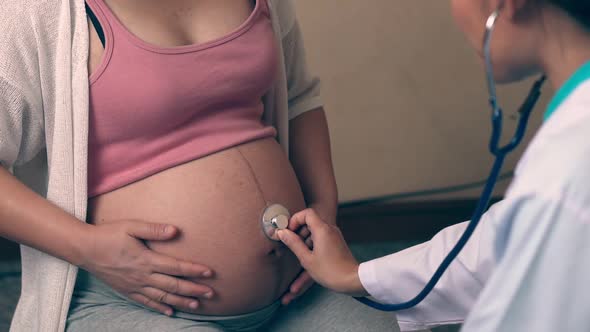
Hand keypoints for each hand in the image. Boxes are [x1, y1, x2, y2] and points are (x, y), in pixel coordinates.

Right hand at [79, 220, 214, 315]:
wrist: (84, 249)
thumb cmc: (109, 234)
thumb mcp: (131, 226)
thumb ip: (154, 229)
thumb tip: (175, 230)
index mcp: (146, 260)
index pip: (176, 267)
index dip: (194, 270)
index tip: (209, 273)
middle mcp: (142, 276)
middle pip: (173, 286)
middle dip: (194, 290)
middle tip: (211, 294)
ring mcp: (134, 286)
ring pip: (162, 298)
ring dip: (181, 302)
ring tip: (196, 306)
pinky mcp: (127, 291)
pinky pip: (146, 303)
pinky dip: (159, 308)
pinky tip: (170, 312)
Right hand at [277, 209, 366, 296]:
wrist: (351, 280)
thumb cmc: (330, 271)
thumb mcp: (307, 258)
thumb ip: (293, 243)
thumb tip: (282, 232)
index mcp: (322, 229)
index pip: (307, 213)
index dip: (295, 219)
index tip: (289, 231)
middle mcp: (330, 229)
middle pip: (310, 222)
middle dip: (299, 231)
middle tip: (292, 243)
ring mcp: (334, 236)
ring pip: (315, 231)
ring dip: (305, 239)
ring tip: (300, 254)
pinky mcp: (336, 243)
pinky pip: (321, 238)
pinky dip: (313, 244)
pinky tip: (309, 258)